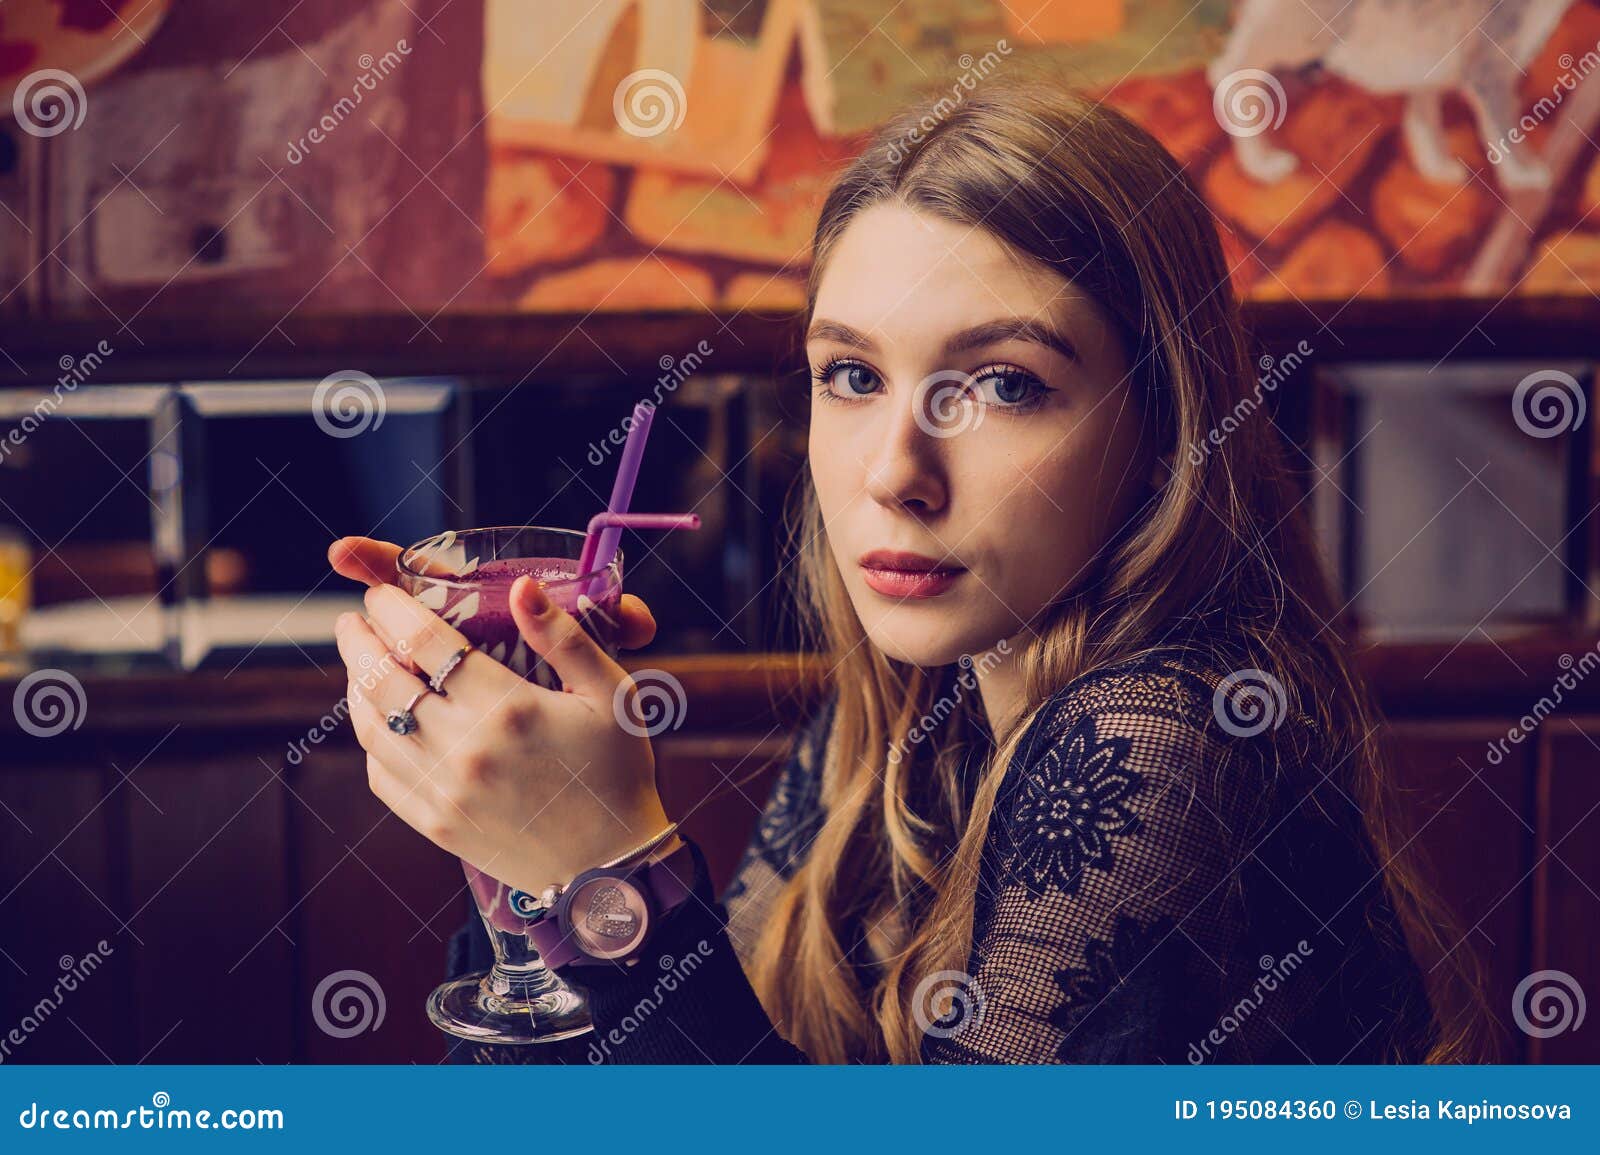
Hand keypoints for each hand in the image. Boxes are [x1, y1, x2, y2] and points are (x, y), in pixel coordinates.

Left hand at [329, 540, 671, 893]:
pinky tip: (380, 722)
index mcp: (508, 708)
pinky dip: (370, 741)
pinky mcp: (435, 824)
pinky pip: (381, 775)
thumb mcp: (611, 696)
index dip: (392, 608)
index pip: (424, 640)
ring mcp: (444, 790)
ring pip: (371, 728)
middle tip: (351, 621)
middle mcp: (465, 748)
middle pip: (383, 680)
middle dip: (358, 642)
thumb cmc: (615, 774)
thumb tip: (522, 585)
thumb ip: (564, 638)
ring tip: (360, 665)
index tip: (380, 592)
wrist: (609, 868)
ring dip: (356, 689)